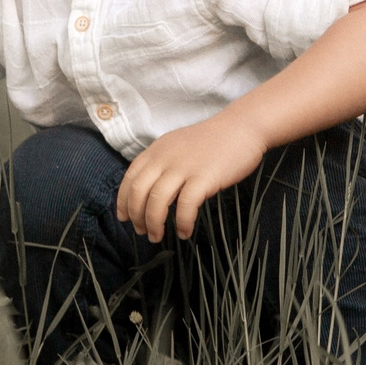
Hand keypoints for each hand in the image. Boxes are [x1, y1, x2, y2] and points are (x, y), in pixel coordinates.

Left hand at [115, 113, 265, 242]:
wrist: (242, 127)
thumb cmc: (212, 140)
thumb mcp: (177, 145)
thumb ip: (162, 162)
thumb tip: (150, 190)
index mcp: (156, 150)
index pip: (130, 177)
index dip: (123, 200)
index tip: (124, 217)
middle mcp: (165, 158)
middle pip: (139, 192)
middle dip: (137, 216)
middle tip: (142, 231)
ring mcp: (184, 167)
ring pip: (157, 200)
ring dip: (154, 223)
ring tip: (157, 237)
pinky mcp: (204, 177)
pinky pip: (186, 205)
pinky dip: (182, 222)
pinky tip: (184, 232)